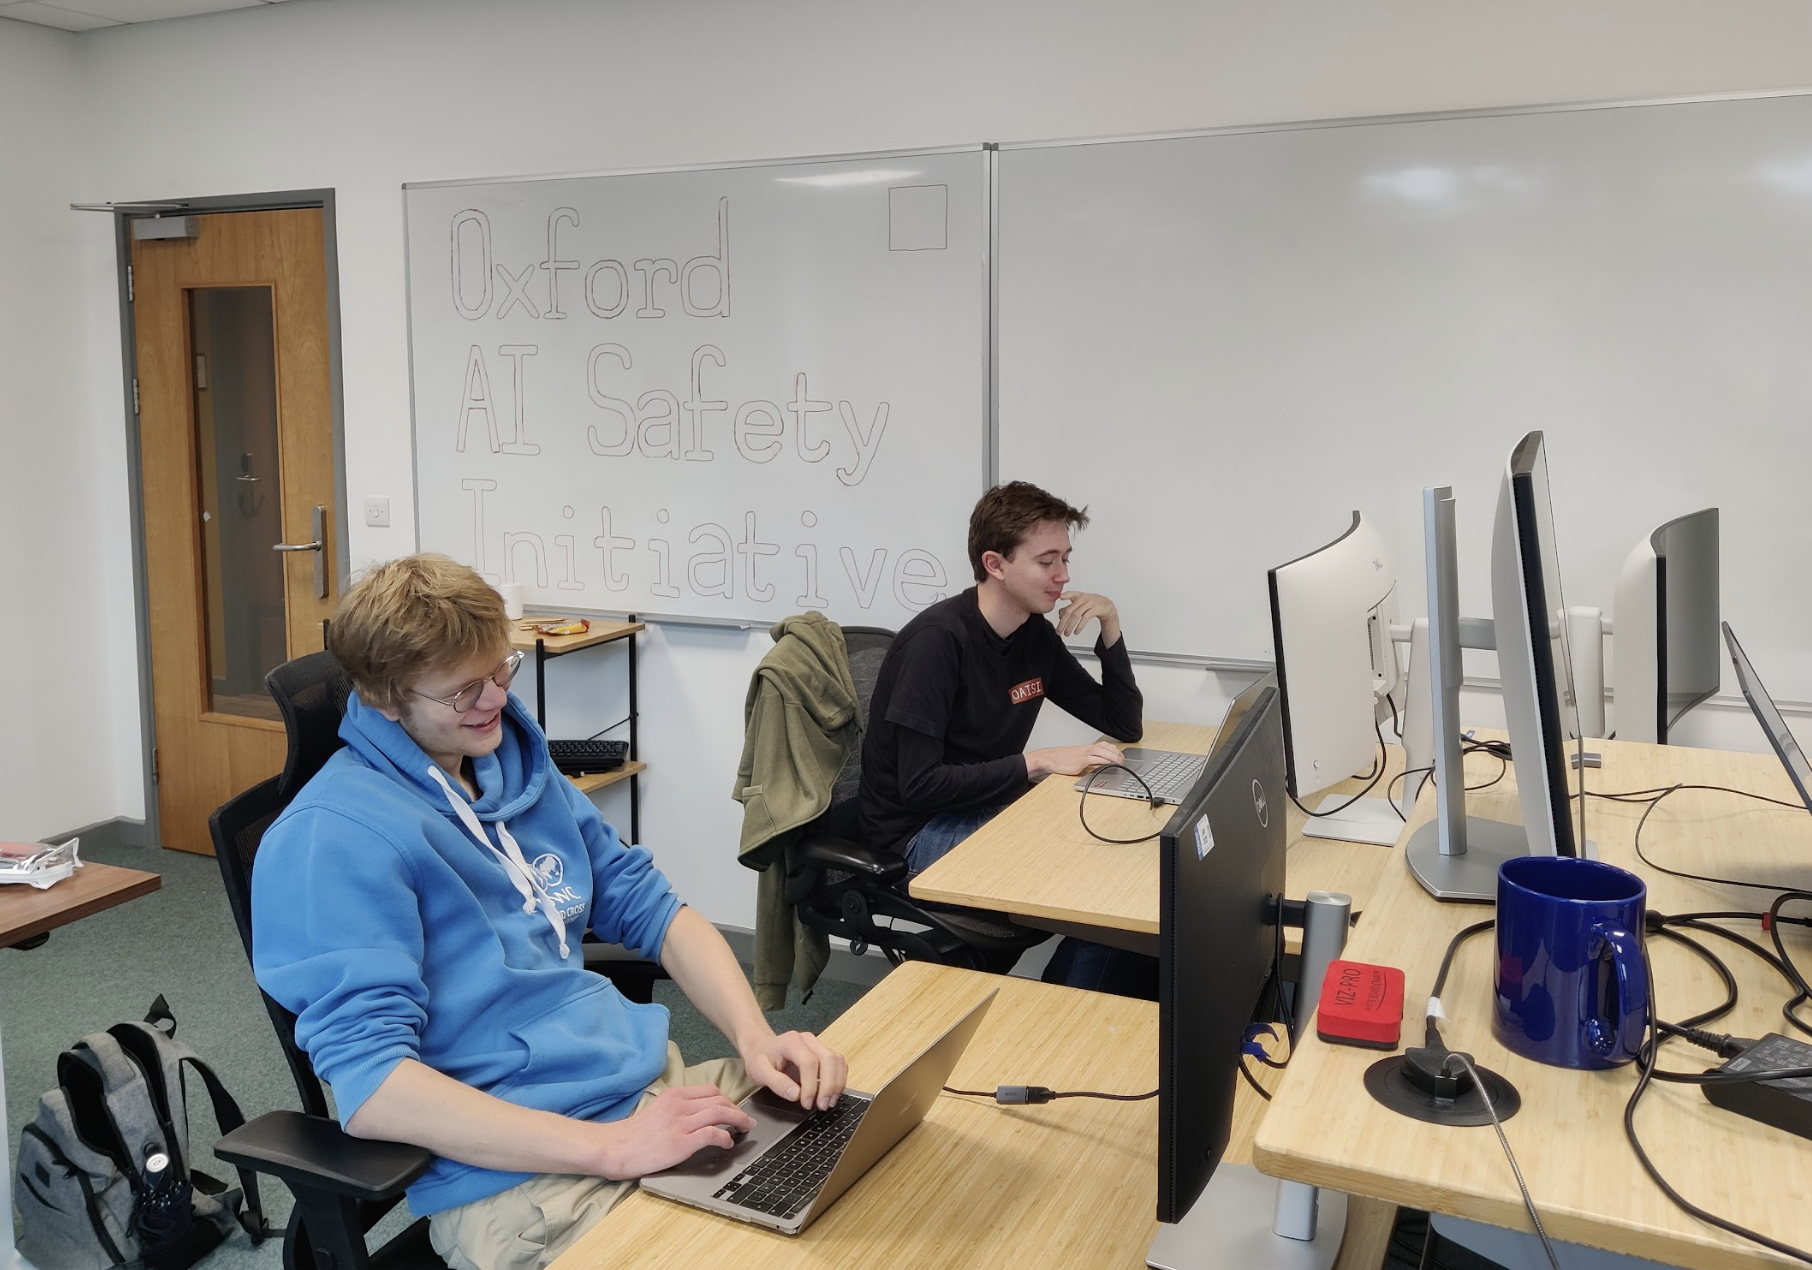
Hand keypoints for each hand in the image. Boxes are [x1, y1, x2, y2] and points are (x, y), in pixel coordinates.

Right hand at [610, 1083, 754, 1176]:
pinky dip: (725, 1137)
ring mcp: (681, 1123)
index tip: (733, 1108)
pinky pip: (712, 1133)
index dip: (726, 1099)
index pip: (709, 1090)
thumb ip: (676, 1108)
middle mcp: (679, 1104)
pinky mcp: (681, 1142)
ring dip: (738, 1120)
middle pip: (719, 1099)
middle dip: (736, 1109)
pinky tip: (727, 1143)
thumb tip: (696, 1115)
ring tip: (745, 1128)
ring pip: (720, 1112)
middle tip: (744, 1119)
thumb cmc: (632, 1134)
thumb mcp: (656, 1110)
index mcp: (673, 1095)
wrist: (614, 1148)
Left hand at [740, 1029, 848, 1111]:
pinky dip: (839, 1079)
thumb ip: (776, 1083)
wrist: (762, 1047)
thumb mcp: (759, 1072)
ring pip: (837, 1060)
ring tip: (829, 1103)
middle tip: (822, 1106)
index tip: (806, 1103)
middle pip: (829, 1059)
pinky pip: (838, 1063)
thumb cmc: (760, 1058)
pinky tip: (832, 1094)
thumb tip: (796, 1095)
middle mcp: (808, 1039)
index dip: (811, 1085)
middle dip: (829, 1086)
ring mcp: (817, 1044)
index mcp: (791, 1041)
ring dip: (837, 1083)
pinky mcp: (823, 1052)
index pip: (809, 1062)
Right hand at [1026, 740, 1124, 780]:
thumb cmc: (1062, 759)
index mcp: (1086, 748)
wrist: (1050, 759)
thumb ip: (1090, 761)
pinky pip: (1094, 759)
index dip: (1113, 749)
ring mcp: (1084, 754)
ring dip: (1112, 756)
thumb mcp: (1078, 759)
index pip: (1103, 745)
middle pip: (1105, 747)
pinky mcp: (1081, 761)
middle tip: (1123, 758)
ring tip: (1120, 762)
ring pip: (1102, 752)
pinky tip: (1109, 764)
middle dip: (1116, 752)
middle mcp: (1086, 749)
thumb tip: (1100, 765)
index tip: (1120, 753)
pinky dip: (1103, 761)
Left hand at [1055, 591, 1120, 645]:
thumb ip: (1069, 608)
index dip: (1066, 595)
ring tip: (1066, 634)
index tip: (1060, 597)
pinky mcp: (1096, 609)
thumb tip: (1060, 616)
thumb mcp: (1080, 604)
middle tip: (1058, 631)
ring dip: (1070, 626)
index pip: (1071, 593)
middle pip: (1069, 610)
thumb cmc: (1090, 604)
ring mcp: (1090, 603)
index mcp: (1078, 595)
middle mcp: (1083, 598)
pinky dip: (1079, 626)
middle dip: (1062, 622)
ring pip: (1076, 615)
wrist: (1106, 605)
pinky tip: (1076, 632)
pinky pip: (1085, 618)